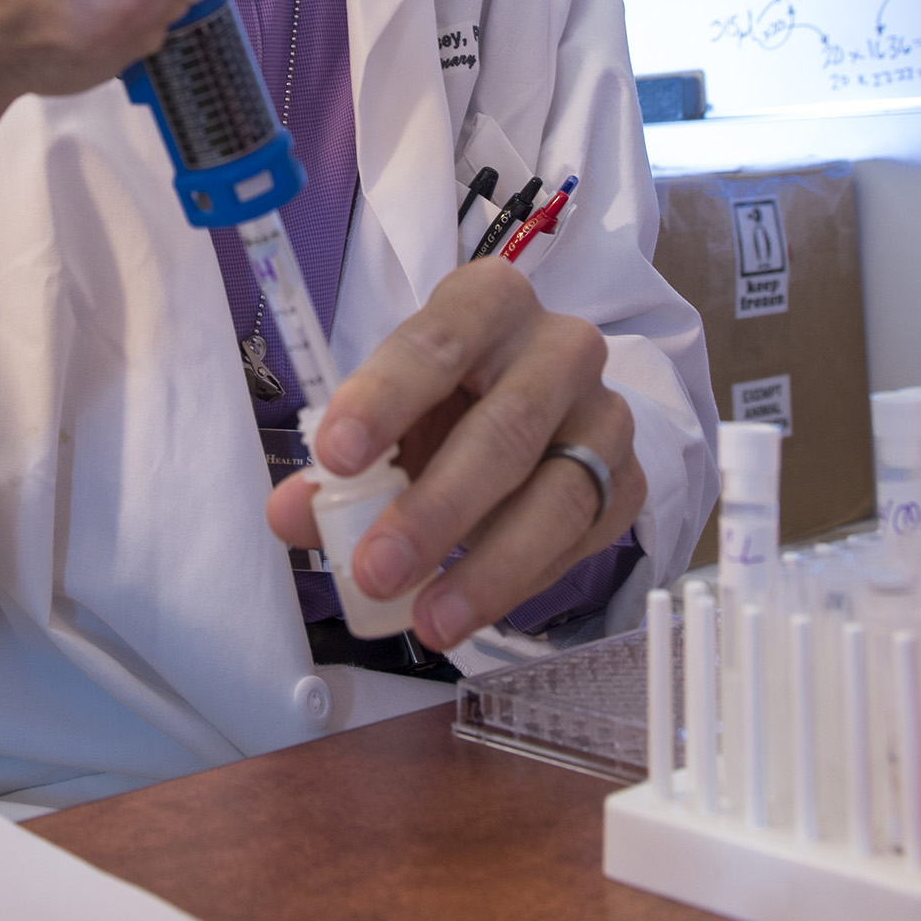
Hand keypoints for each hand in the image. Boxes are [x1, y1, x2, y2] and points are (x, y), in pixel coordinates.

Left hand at [264, 262, 644, 649]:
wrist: (536, 401)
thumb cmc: (448, 398)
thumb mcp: (388, 411)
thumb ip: (339, 461)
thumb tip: (293, 513)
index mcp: (488, 302)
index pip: (435, 343)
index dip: (383, 399)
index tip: (335, 458)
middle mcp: (560, 347)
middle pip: (505, 427)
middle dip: (435, 507)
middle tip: (376, 567)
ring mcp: (605, 412)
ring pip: (557, 495)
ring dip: (487, 568)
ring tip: (427, 618)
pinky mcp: (626, 478)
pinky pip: (579, 539)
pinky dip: (521, 582)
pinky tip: (470, 607)